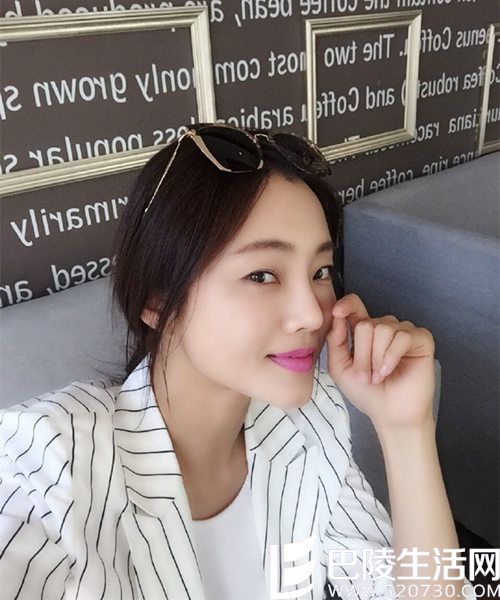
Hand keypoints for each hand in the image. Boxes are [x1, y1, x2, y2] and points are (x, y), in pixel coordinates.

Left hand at [325, 293, 435, 431]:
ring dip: (376, 358)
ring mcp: (403, 331)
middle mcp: (383, 327)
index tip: (337, 312)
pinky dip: (391, 357)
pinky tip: (389, 371)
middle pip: (365, 324)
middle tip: (366, 376)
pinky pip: (402, 337)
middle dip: (362, 354)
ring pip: (383, 329)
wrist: (389, 414)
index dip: (346, 304)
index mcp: (363, 330)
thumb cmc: (366, 392)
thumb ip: (335, 341)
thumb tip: (336, 317)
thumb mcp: (340, 367)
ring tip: (378, 376)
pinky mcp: (421, 339)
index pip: (355, 306)